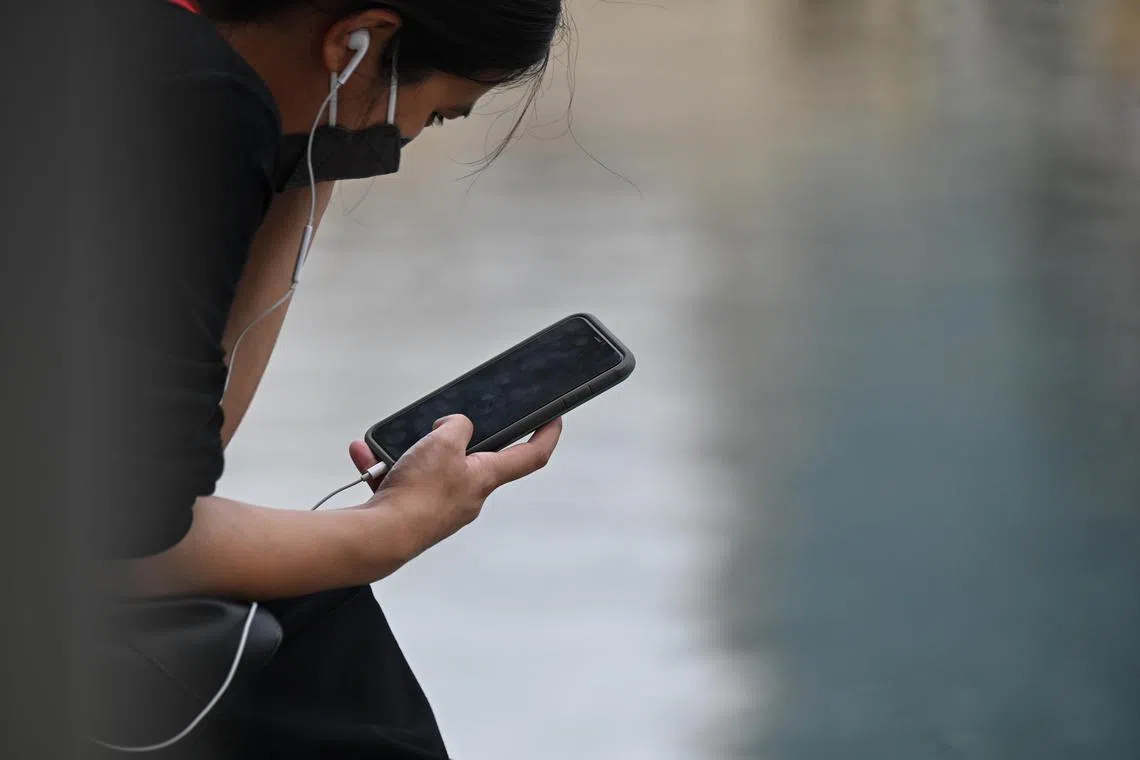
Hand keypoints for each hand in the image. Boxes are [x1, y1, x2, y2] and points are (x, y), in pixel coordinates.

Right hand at [348, 415, 562, 558]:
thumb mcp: (443, 442)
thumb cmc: (417, 497)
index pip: (531, 455)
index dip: (546, 435)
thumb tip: (455, 427)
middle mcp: (468, 496)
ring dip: (408, 452)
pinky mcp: (415, 513)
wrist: (380, 538)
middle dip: (450, 438)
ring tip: (390, 446)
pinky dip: (385, 467)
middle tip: (438, 428)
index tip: (554, 419)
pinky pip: (402, 481)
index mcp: (485, 478)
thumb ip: (457, 426)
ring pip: (428, 467)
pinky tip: (367, 456)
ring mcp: (441, 507)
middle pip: (471, 458)